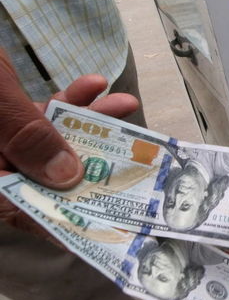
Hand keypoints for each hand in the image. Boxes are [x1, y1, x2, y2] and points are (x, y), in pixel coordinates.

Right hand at [0, 48, 138, 238]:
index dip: (67, 216)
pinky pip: (31, 117)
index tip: (112, 216)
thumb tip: (66, 176)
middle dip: (92, 159)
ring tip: (123, 102)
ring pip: (42, 142)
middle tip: (134, 153)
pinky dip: (60, 102)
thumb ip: (24, 135)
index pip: (22, 211)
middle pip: (41, 176)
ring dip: (87, 123)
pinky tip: (91, 83)